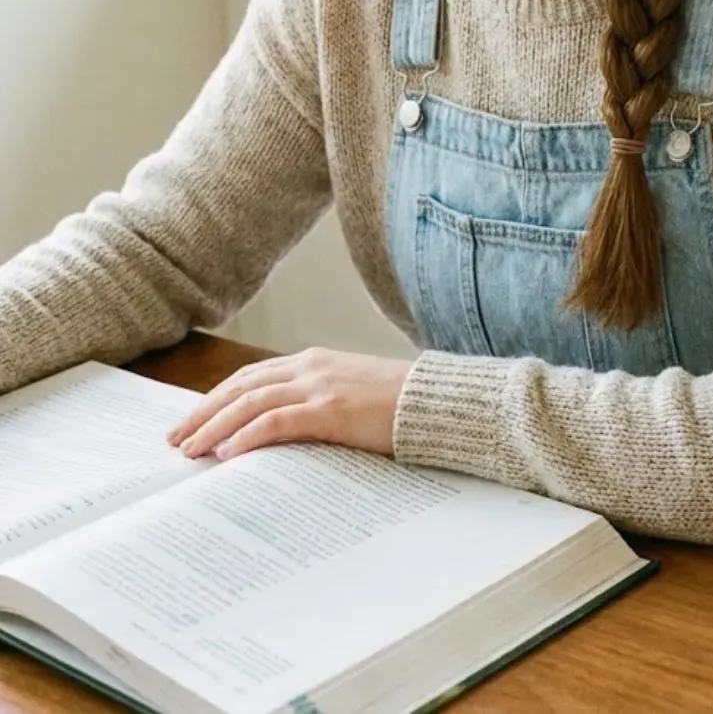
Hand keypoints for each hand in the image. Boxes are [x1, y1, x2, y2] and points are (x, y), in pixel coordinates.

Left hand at [166, 348, 413, 460]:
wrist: (436, 401)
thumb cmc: (397, 405)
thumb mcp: (349, 396)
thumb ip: (316, 405)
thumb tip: (281, 434)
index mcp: (312, 361)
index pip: (250, 377)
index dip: (216, 398)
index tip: (190, 421)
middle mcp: (309, 367)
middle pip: (240, 386)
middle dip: (202, 412)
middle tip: (173, 439)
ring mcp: (319, 386)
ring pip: (250, 401)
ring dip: (214, 426)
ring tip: (189, 451)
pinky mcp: (331, 410)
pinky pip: (277, 421)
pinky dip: (247, 435)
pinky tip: (227, 453)